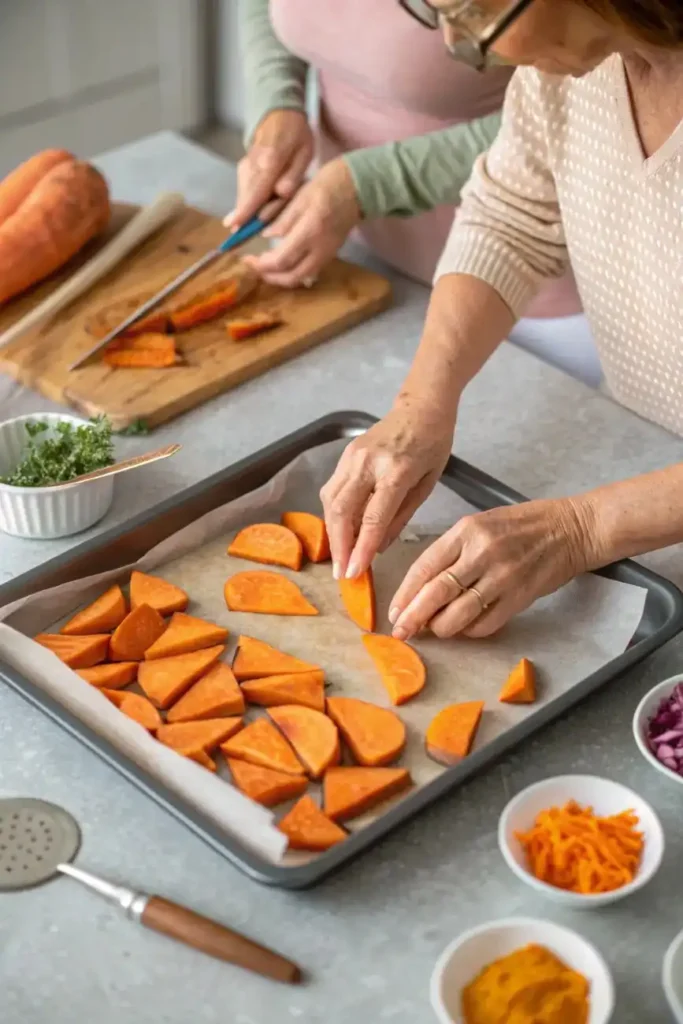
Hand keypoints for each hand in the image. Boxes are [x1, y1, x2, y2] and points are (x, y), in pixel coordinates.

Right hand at [225, 110, 313, 230]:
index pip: (257, 189)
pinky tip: (250, 215)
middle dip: (241, 217)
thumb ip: (294, 175)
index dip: (246, 209)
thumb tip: (282, 193)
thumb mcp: (304, 152)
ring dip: (244, 212)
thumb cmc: (295, 136)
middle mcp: (253, 164)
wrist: (278, 116)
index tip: (235, 225)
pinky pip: (244, 190)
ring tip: (241, 230)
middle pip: (246, 196)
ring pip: (243, 194)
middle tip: (236, 239)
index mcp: (270, 160)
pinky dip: (246, 203)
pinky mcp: (243, 169)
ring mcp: (245, 166)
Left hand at [243, 158, 361, 287]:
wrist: (357, 188)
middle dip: (270, 277)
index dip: (261, 265)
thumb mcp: (299, 197)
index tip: (248, 258)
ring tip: (267, 269)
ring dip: (281, 278)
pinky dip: (294, 273)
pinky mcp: (330, 255)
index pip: (281, 260)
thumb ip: (282, 220)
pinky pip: (309, 272)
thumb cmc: (326, 186)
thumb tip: (265, 237)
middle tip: (255, 267)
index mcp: (309, 232)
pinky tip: (284, 264)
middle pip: (291, 277)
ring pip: (301, 278)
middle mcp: (319, 249)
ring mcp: (327, 255)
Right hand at [320, 402, 455, 579]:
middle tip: (340, 573)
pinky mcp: (344, 455)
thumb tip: (379, 548)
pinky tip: (341, 531)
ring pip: (331, 501)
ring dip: (332, 532)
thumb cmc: (433, 444)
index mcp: (397, 469)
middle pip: (342, 510)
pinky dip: (334, 515)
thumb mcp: (428, 483)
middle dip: (338, 545)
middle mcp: (368, 462)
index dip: (362, 548)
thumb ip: (401, 516)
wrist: (420, 406)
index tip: (355, 572)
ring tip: (340, 557)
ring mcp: (352, 456)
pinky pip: (332, 490)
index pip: (374, 516)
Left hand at [389, 497, 595, 639]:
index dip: (405, 593)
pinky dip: (471, 630)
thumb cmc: (523, 524)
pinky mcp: (520, 596)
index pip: (425, 566)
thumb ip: (453, 550)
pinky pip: (486, 623)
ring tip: (434, 630)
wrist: (571, 529)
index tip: (394, 611)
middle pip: (437, 592)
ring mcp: (502, 576)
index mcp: (466, 531)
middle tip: (401, 632)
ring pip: (459, 612)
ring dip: (441, 627)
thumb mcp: (481, 523)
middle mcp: (482, 552)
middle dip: (414, 616)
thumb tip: (424, 586)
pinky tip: (465, 629)